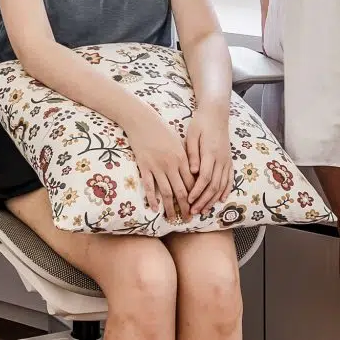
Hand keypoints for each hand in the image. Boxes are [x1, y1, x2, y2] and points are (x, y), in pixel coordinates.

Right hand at [123, 106, 191, 220]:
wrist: (142, 120)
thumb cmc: (161, 129)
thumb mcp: (178, 142)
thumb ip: (185, 158)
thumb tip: (192, 174)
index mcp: (182, 158)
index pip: (192, 183)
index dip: (195, 197)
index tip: (198, 207)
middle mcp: (171, 165)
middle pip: (181, 191)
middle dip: (186, 208)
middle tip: (188, 219)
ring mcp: (157, 166)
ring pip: (166, 192)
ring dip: (170, 208)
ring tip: (173, 220)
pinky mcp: (144, 166)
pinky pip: (149, 186)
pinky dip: (152, 198)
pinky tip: (154, 208)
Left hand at [183, 105, 233, 216]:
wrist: (216, 114)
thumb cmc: (200, 123)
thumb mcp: (192, 135)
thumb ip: (192, 154)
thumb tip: (193, 172)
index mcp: (210, 153)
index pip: (205, 178)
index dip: (197, 191)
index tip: (189, 200)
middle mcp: (221, 159)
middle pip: (214, 186)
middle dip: (204, 200)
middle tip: (194, 211)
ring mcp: (227, 161)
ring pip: (222, 185)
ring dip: (213, 199)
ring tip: (204, 210)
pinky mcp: (229, 160)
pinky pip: (230, 179)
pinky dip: (226, 190)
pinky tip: (221, 200)